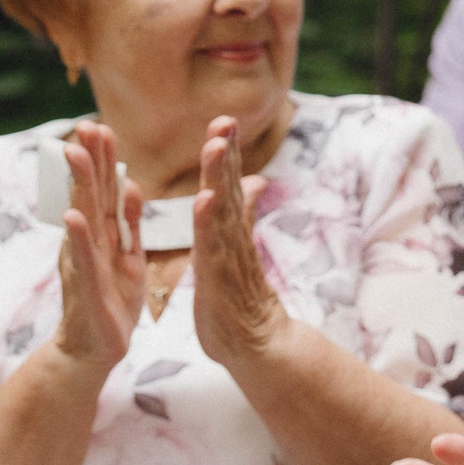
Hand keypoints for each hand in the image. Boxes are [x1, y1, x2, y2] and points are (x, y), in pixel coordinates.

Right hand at [51, 122, 145, 374]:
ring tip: (74, 154)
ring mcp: (85, 263)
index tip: (102, 126)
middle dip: (89, 160)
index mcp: (105, 236)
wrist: (93, 352)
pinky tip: (73, 215)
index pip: (106, 191)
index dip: (104, 159)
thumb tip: (131, 185)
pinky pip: (85, 258)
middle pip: (91, 195)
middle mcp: (90, 244)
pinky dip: (79, 237)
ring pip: (84, 218)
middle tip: (84, 125)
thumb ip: (129, 224)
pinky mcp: (88, 288)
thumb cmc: (111, 304)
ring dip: (80, 185)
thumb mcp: (128, 258)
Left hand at [191, 115, 284, 367]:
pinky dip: (209, 221)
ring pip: (221, 209)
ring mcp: (226, 256)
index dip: (227, 152)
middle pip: (227, 187)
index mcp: (229, 230)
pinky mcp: (218, 277)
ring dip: (218, 176)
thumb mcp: (237, 249)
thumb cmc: (240, 300)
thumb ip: (244, 211)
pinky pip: (212, 245)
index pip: (228, 183)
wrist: (256, 345)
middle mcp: (231, 237)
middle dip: (225, 153)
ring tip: (215, 145)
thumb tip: (257, 178)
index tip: (225, 120)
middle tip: (225, 120)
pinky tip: (206, 198)